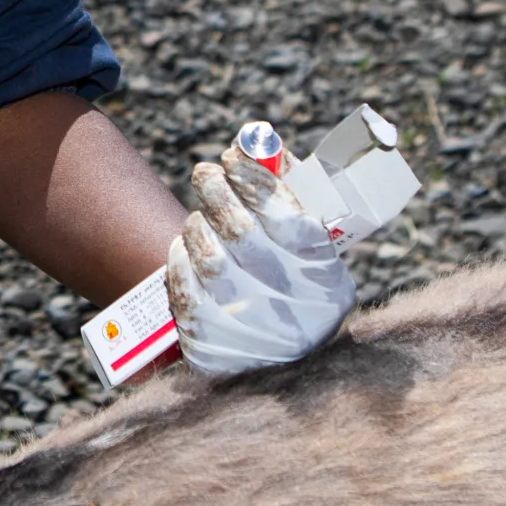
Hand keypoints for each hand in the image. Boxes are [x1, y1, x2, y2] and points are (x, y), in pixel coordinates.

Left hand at [163, 124, 357, 376]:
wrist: (282, 367)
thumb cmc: (297, 287)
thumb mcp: (313, 250)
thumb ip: (291, 194)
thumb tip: (256, 138)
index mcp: (324, 279)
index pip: (287, 218)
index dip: (255, 180)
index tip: (233, 156)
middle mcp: (291, 309)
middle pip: (241, 233)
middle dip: (218, 192)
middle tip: (207, 173)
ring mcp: (250, 331)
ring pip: (209, 258)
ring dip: (199, 224)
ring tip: (202, 216)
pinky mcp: (211, 346)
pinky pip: (185, 288)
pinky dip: (181, 260)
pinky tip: (185, 247)